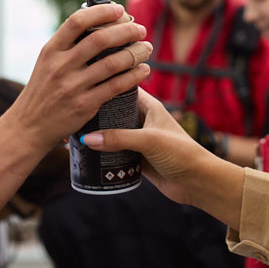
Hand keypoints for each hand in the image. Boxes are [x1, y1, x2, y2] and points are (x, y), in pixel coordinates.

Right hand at [7, 3, 151, 150]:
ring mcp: (72, 86)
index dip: (101, 12)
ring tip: (146, 48)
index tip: (120, 9)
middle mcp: (60, 66)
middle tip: (140, 29)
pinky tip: (143, 69)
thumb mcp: (47, 62)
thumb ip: (68, 45)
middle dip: (126, 30)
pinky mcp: (84, 105)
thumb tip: (99, 21)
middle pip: (100, 39)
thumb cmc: (43, 90)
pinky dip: (133, 76)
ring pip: (113, 63)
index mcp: (51, 50)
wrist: (28, 127)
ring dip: (135, 53)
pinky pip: (115, 86)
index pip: (77, 21)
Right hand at [85, 90, 223, 208]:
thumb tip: (87, 138)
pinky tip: (86, 156)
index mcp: (150, 106)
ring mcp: (140, 139)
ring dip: (97, 136)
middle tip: (72, 116)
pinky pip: (116, 152)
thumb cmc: (180, 153)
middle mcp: (143, 120)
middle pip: (114, 112)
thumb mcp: (148, 141)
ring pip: (113, 133)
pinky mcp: (138, 157)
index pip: (124, 89)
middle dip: (96, 115)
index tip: (84, 86)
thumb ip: (119, 138)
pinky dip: (103, 153)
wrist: (197, 181)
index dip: (106, 86)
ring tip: (73, 136)